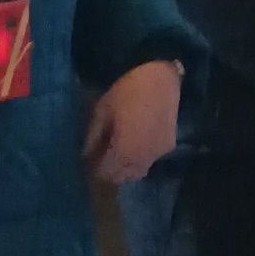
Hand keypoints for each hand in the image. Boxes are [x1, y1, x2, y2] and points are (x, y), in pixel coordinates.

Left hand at [84, 59, 181, 184]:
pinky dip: (140, 159)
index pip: (104, 173)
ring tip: (118, 153)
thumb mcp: (103, 110)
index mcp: (123, 152)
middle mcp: (141, 160)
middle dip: (109, 172)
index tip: (87, 161)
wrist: (164, 78)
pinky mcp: (168, 147)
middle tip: (101, 157)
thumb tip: (85, 154)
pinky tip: (136, 144)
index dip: (93, 169)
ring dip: (126, 169)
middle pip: (121, 177)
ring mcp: (157, 155)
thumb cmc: (129, 91)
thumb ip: (93, 136)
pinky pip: (150, 160)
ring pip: (137, 172)